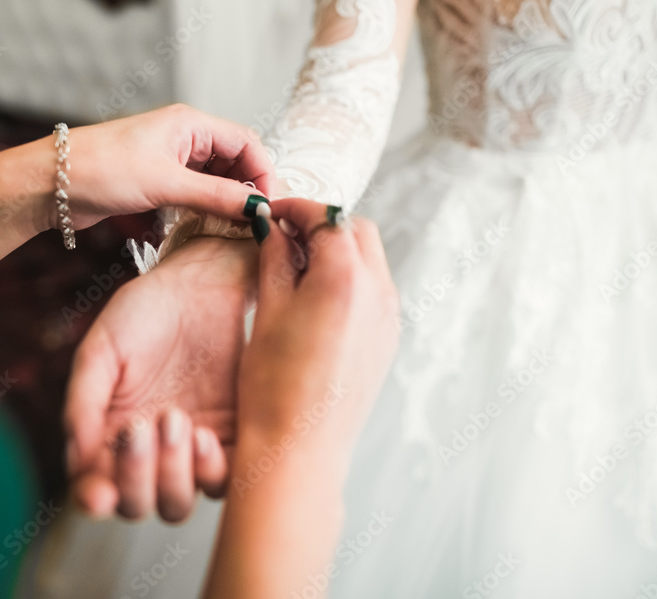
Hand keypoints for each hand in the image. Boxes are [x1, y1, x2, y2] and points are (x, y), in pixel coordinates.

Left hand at [43, 104, 273, 230]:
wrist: (48, 185)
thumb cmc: (100, 170)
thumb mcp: (166, 184)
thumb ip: (216, 196)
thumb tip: (258, 208)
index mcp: (190, 123)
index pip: (247, 142)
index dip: (264, 173)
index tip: (270, 207)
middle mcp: (184, 137)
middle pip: (236, 160)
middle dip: (250, 188)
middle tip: (257, 222)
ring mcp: (171, 159)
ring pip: (218, 178)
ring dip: (230, 200)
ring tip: (238, 229)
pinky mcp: (158, 181)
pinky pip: (198, 192)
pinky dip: (210, 207)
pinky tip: (213, 226)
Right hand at [64, 236, 257, 521]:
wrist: (202, 286)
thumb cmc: (143, 313)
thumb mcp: (102, 351)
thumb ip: (83, 404)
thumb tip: (77, 461)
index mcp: (107, 437)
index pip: (95, 490)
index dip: (94, 500)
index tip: (99, 494)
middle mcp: (147, 455)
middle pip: (138, 505)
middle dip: (137, 478)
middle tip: (142, 427)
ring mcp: (188, 453)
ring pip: (177, 503)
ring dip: (172, 474)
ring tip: (175, 420)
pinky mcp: (229, 441)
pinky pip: (221, 483)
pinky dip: (210, 470)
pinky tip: (203, 433)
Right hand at [237, 199, 399, 458]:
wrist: (298, 448)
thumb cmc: (273, 386)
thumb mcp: (267, 311)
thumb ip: (273, 259)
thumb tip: (275, 229)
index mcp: (345, 278)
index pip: (327, 216)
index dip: (297, 208)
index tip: (273, 212)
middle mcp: (378, 292)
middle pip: (357, 231)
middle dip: (323, 224)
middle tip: (284, 236)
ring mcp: (389, 318)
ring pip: (370, 259)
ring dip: (338, 252)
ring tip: (296, 268)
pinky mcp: (387, 340)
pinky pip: (374, 291)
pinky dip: (350, 280)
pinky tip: (316, 298)